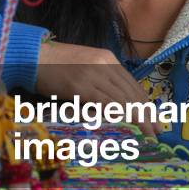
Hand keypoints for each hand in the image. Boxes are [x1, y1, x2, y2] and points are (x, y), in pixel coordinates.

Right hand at [35, 41, 160, 137]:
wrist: (32, 56)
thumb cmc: (55, 64)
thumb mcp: (84, 65)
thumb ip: (100, 79)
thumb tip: (114, 103)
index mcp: (107, 58)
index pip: (132, 84)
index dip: (145, 103)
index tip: (154, 119)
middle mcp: (104, 64)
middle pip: (131, 92)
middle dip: (146, 114)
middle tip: (156, 131)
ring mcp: (93, 74)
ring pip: (122, 99)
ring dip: (138, 118)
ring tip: (147, 133)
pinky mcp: (81, 86)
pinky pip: (106, 103)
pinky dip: (120, 115)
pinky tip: (129, 125)